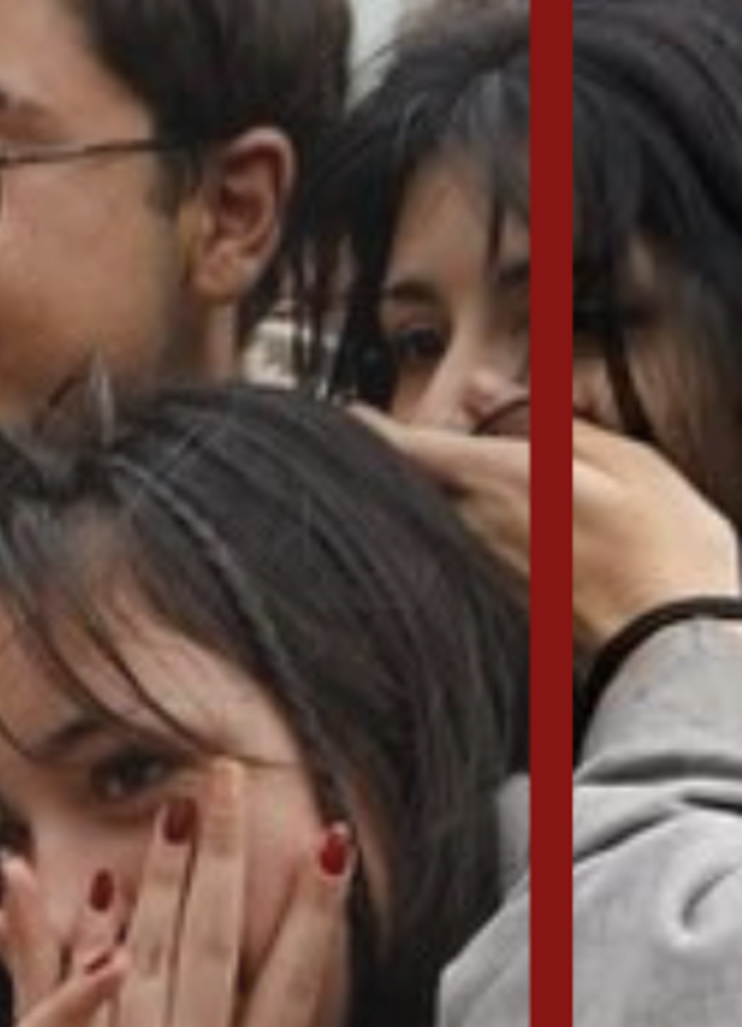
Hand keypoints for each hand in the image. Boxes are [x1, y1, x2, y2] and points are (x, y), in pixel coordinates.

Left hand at [25, 765, 374, 1026]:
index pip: (296, 979)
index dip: (315, 907)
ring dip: (157, 872)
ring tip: (169, 807)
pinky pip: (67, 995)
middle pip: (210, 939)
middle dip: (224, 853)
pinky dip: (66, 936)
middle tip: (227, 780)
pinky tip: (68, 885)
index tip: (332, 841)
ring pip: (142, 951)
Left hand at [358, 410, 739, 645]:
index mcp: (498, 481)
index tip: (349, 416)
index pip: (404, 446)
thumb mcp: (621, 458)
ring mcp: (477, 569)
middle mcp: (472, 528)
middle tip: (432, 439)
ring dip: (439, 498)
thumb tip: (482, 388)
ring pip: (435, 521)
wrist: (676, 638)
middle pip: (411, 485)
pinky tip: (509, 533)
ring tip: (489, 485)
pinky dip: (464, 535)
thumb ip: (543, 420)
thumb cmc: (662, 546)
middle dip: (412, 460)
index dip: (367, 428)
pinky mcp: (492, 601)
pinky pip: (459, 555)